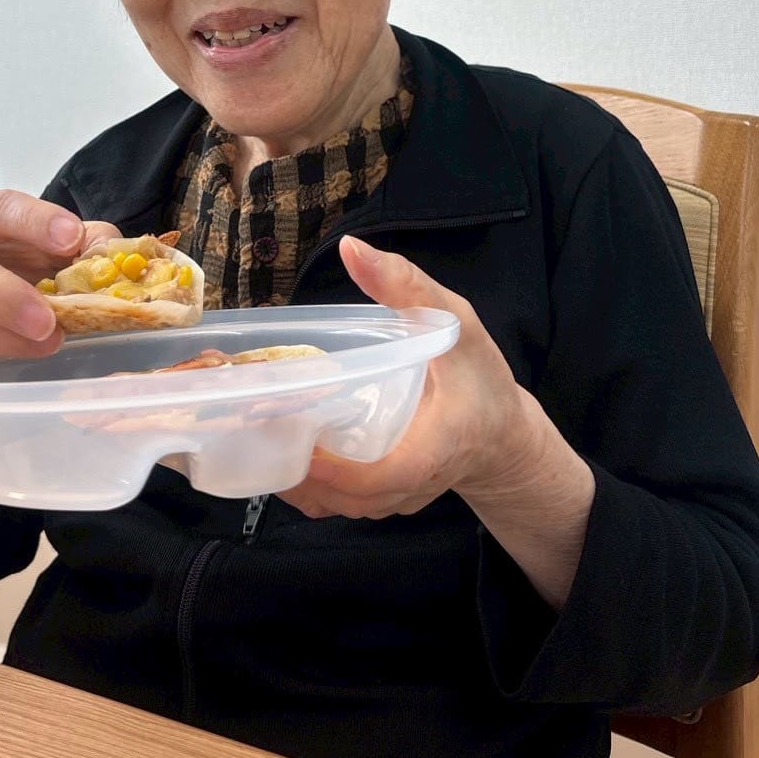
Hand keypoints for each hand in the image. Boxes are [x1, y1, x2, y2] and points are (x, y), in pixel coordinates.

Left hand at [279, 235, 539, 521]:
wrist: (502, 434)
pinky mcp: (385, 502)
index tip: (300, 443)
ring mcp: (398, 500)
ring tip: (257, 435)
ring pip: (341, 509)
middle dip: (301, 474)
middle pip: (352, 499)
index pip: (388, 476)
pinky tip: (283, 451)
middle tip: (256, 426)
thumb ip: (405, 285)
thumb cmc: (480, 376)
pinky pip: (343, 506)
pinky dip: (311, 487)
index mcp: (438, 446)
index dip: (340, 471)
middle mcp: (415, 485)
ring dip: (298, 482)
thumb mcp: (456, 321)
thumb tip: (351, 248)